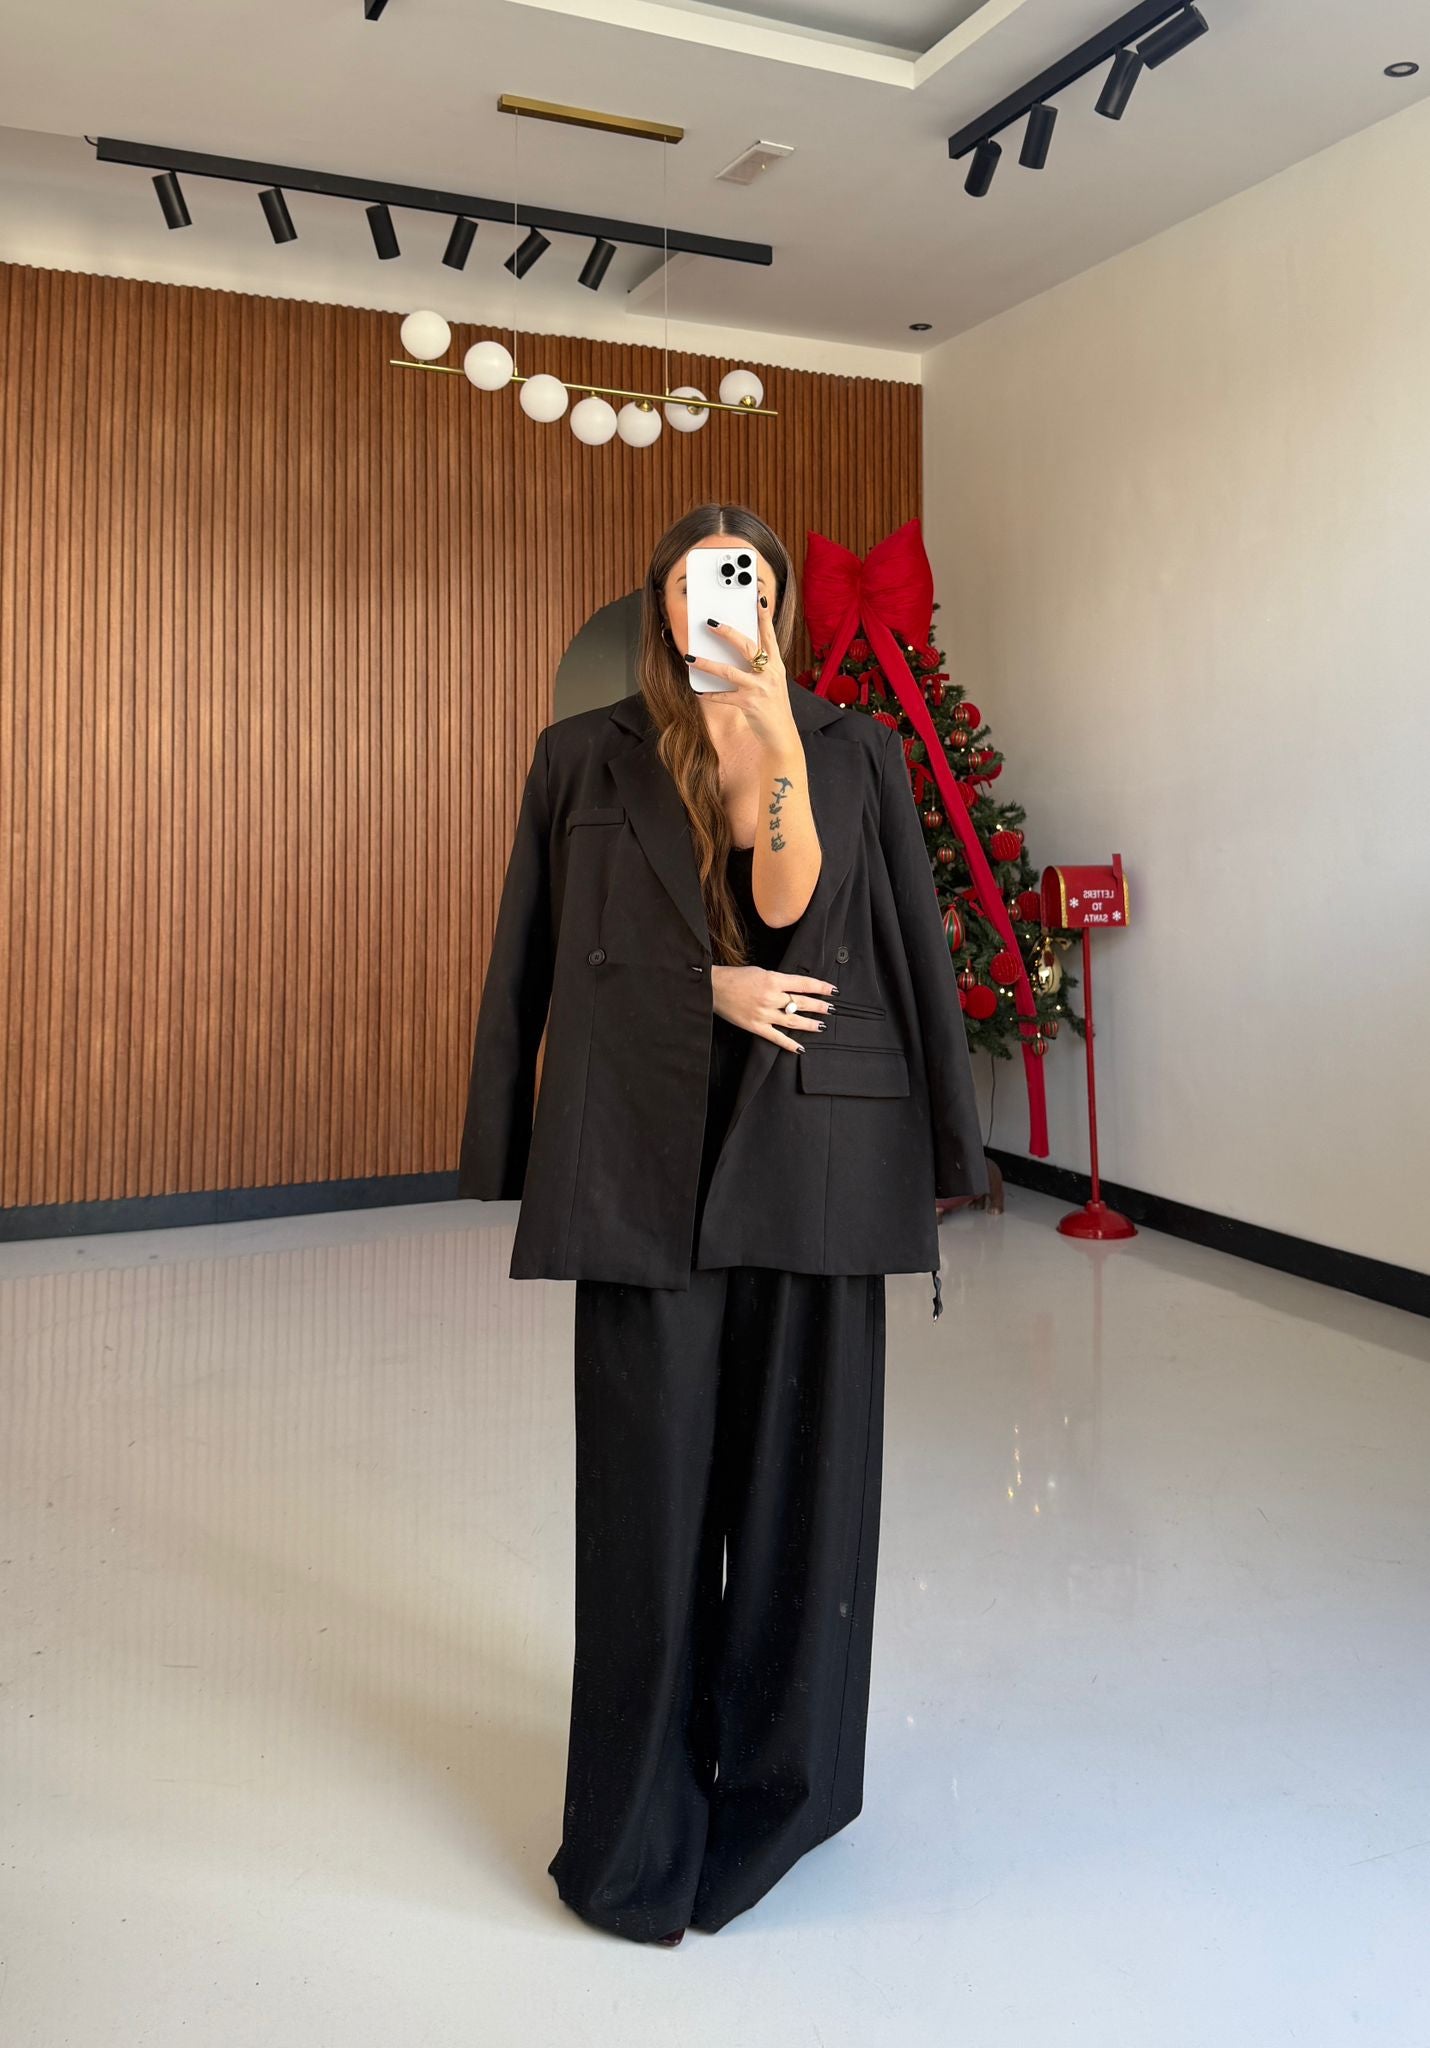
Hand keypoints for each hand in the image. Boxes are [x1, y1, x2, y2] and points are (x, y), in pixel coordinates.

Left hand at [688, 593, 796, 751]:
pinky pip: (724, 696)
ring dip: (706, 664)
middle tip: (710, 623)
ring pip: (729, 671)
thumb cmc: (774, 708)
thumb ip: (760, 668)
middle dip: (728, 632)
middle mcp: (770, 674)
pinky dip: (710, 694)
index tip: (759, 598)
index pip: (769, 636)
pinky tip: (699, 691)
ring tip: (690, 657)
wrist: (782, 736)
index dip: (764, 617)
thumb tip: (736, 654)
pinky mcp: (749, 704)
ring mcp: (760, 689)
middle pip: (747, 646)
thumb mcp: (772, 684)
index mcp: (776, 666)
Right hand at [711, 965, 837, 1051]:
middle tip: (831, 1009)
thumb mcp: (761, 971)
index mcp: (773, 980)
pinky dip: (789, 1044)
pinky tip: (800, 1047)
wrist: (713, 988)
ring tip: (822, 1026)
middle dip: (819, 1006)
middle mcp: (771, 997)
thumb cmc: (736, 977)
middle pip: (801, 1003)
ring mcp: (764, 1013)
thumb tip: (796, 988)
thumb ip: (778, 980)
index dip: (820, 987)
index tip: (832, 990)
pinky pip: (776, 1037)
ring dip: (809, 1024)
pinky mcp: (756, 1026)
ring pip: (793, 1021)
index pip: (803, 984)